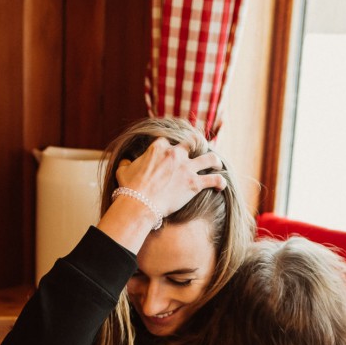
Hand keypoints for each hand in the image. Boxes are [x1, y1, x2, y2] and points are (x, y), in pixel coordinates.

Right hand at [97, 137, 225, 253]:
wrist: (139, 203)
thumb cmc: (129, 188)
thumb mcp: (123, 171)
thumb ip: (126, 163)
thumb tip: (125, 161)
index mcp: (158, 148)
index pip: (168, 141)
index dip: (170, 147)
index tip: (171, 153)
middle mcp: (175, 154)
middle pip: (192, 143)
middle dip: (197, 146)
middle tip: (199, 152)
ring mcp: (186, 168)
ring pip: (209, 158)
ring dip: (215, 160)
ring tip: (217, 164)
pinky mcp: (194, 183)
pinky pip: (213, 179)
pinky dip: (220, 182)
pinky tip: (221, 185)